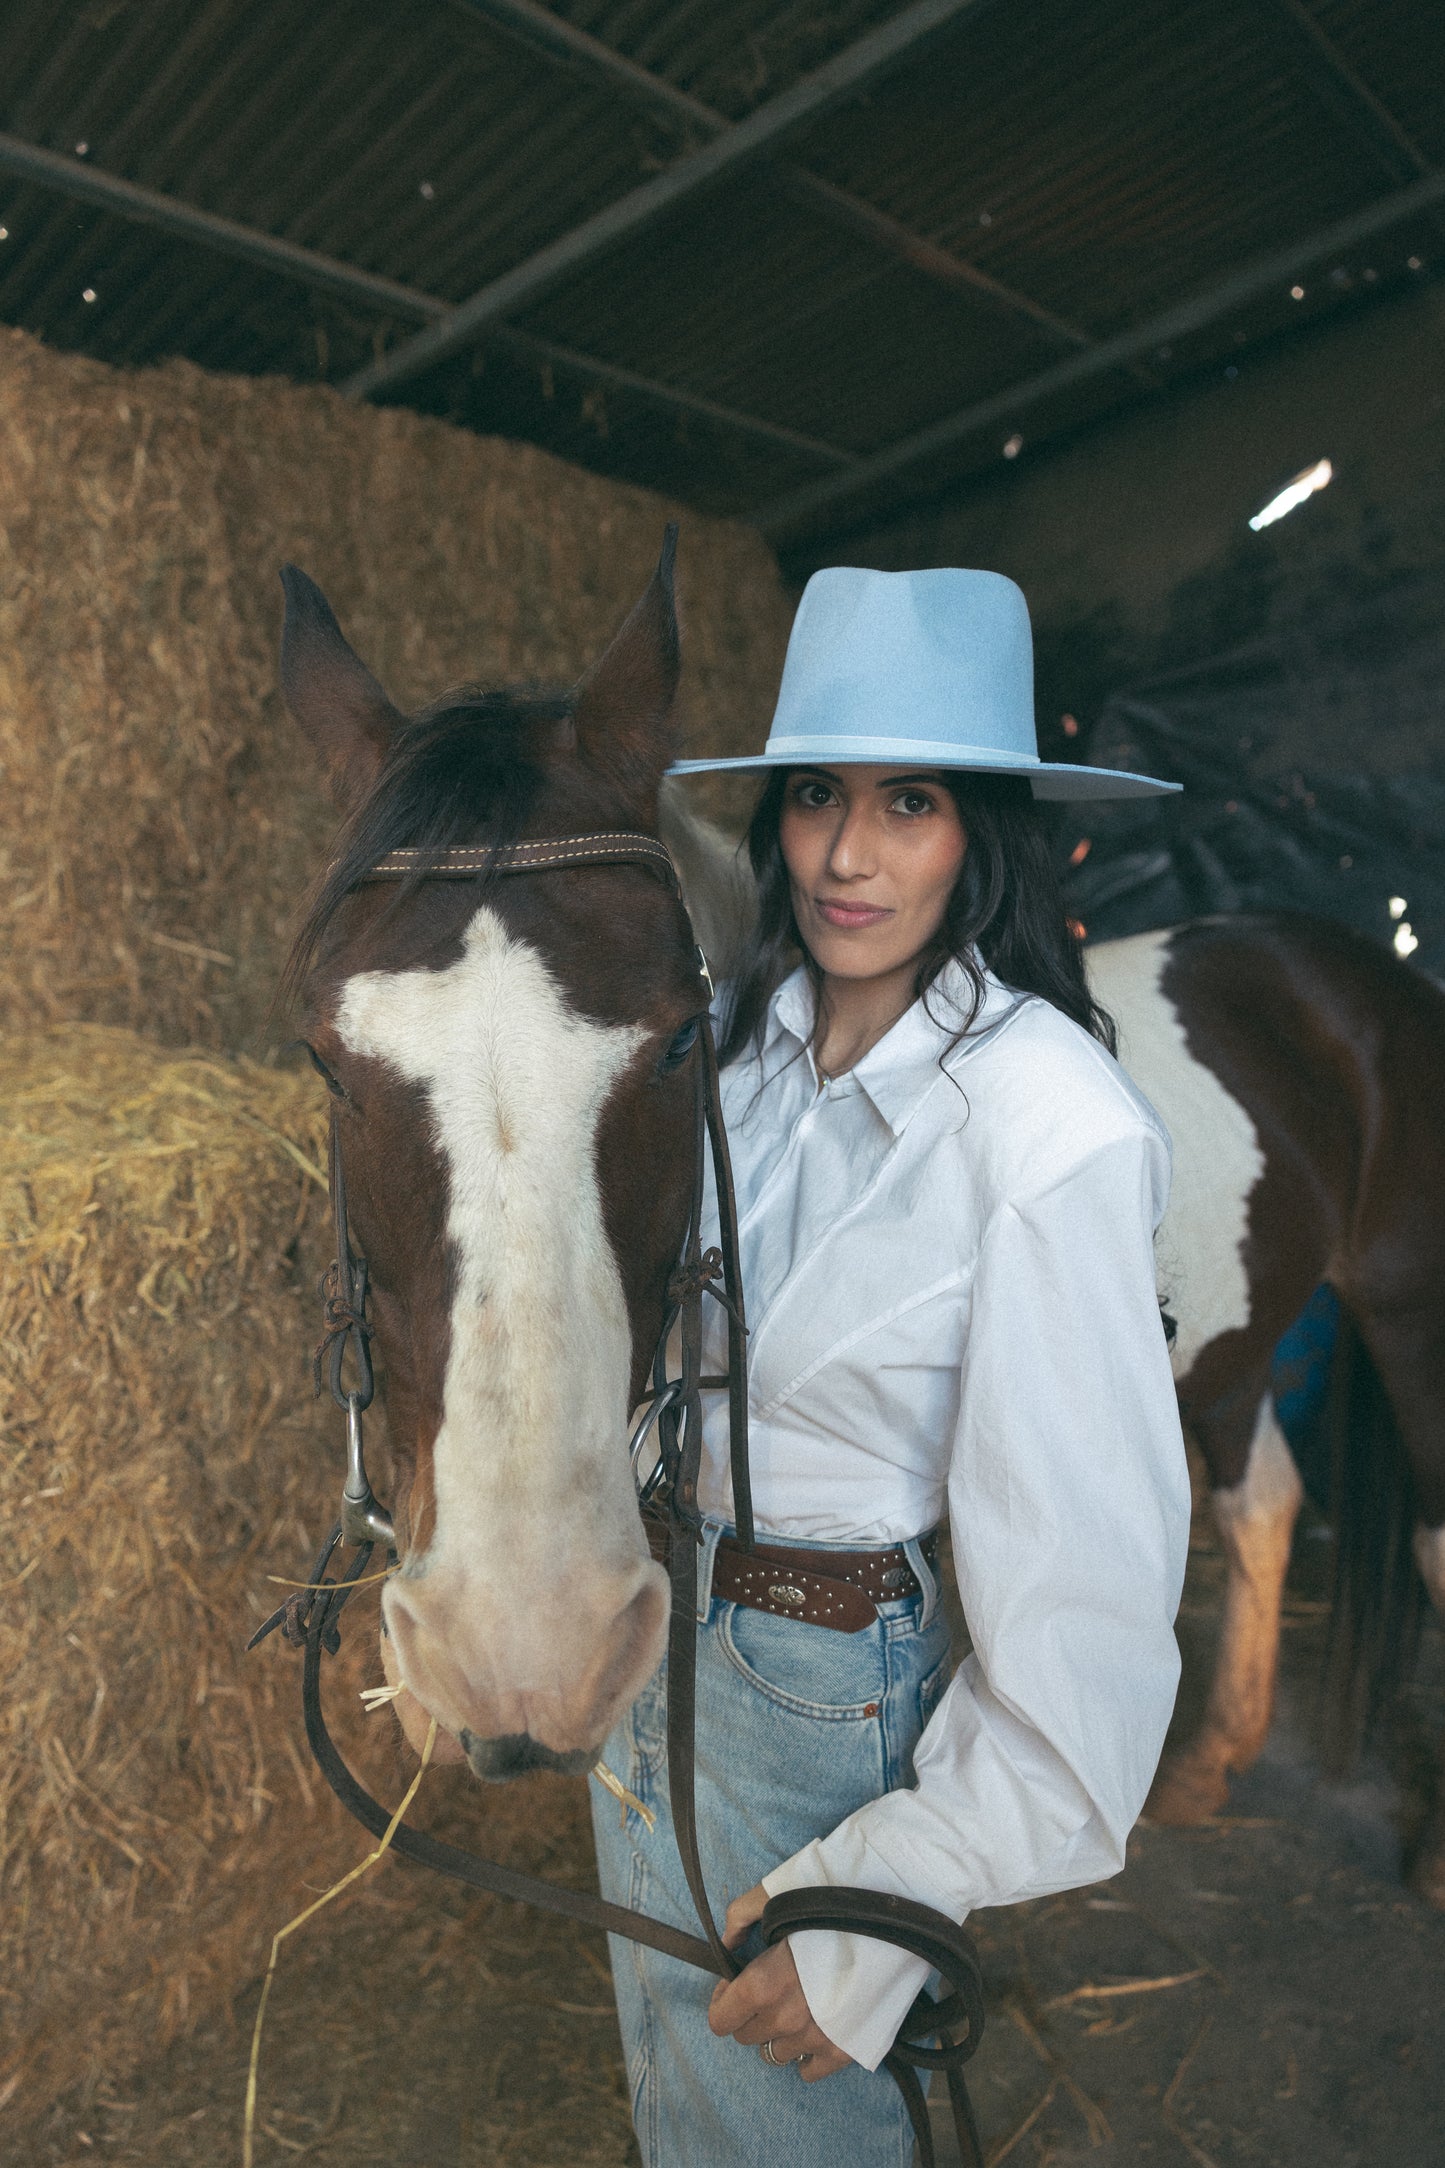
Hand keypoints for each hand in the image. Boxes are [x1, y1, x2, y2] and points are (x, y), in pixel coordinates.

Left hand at [706, 1884, 850, 2082]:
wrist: (889, 1918)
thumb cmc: (830, 1900)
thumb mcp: (775, 1891)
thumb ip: (740, 1915)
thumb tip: (726, 1942)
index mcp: (761, 1984)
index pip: (719, 2022)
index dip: (723, 2001)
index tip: (736, 1985)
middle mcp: (783, 2019)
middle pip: (747, 2037)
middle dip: (751, 2013)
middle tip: (770, 1989)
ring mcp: (814, 2039)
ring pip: (776, 2053)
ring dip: (779, 2032)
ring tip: (796, 2005)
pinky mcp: (843, 2050)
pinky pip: (809, 2071)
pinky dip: (806, 2055)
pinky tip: (814, 2030)